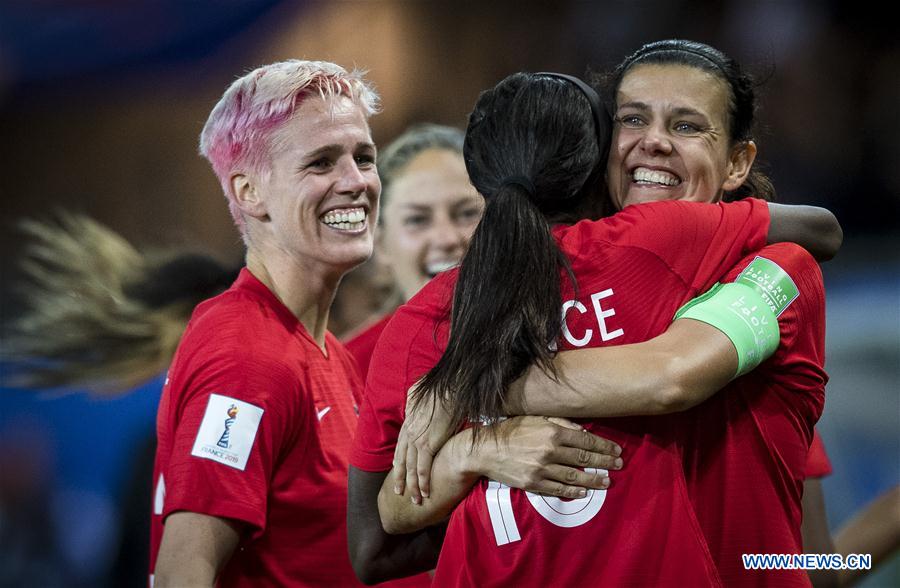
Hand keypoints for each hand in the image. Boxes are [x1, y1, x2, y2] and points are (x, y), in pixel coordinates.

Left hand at [392, 381, 454, 502]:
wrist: (449, 387)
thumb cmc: (441, 387)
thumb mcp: (420, 391)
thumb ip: (415, 399)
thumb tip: (414, 397)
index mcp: (409, 422)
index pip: (401, 446)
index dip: (399, 460)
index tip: (398, 470)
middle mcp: (409, 433)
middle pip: (402, 460)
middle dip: (400, 478)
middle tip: (400, 492)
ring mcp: (417, 440)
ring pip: (410, 469)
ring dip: (412, 486)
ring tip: (415, 500)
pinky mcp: (428, 445)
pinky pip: (423, 469)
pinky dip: (423, 482)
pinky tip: (426, 493)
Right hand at [471, 416, 622, 498]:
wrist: (485, 450)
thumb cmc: (510, 431)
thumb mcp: (534, 418)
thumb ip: (558, 422)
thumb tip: (581, 429)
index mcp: (551, 431)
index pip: (585, 439)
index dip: (603, 445)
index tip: (616, 450)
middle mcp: (549, 450)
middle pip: (584, 457)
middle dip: (604, 462)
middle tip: (618, 465)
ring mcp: (542, 469)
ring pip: (574, 476)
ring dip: (594, 479)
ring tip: (606, 481)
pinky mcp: (533, 483)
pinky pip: (558, 489)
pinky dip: (573, 491)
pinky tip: (584, 491)